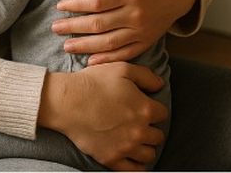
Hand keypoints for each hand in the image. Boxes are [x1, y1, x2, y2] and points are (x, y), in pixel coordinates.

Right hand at [39, 63, 166, 170]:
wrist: (67, 102)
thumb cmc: (94, 83)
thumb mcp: (123, 69)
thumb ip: (146, 76)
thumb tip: (160, 85)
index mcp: (144, 109)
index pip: (163, 114)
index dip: (155, 109)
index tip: (146, 107)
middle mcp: (138, 131)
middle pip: (158, 136)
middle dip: (152, 129)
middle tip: (140, 124)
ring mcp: (125, 147)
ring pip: (149, 155)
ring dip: (145, 147)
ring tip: (137, 140)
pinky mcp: (111, 159)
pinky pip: (133, 170)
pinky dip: (136, 165)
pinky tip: (132, 157)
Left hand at [52, 0, 196, 64]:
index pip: (98, 2)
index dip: (77, 5)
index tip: (60, 6)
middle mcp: (136, 14)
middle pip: (99, 24)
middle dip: (74, 27)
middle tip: (55, 28)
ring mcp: (142, 31)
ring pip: (109, 42)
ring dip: (86, 46)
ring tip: (66, 46)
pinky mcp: (147, 41)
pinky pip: (125, 54)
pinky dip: (108, 59)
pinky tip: (90, 61)